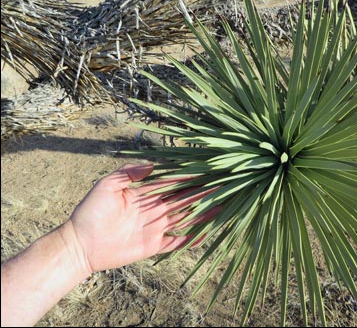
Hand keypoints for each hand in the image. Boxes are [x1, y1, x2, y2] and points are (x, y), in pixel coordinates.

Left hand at [64, 164, 217, 273]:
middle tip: (220, 188)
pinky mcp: (153, 245)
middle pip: (182, 200)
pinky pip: (176, 242)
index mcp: (145, 194)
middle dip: (200, 194)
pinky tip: (204, 234)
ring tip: (220, 208)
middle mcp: (154, 210)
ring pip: (184, 219)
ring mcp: (155, 228)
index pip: (171, 184)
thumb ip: (128, 173)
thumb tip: (152, 166)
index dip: (187, 179)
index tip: (204, 173)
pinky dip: (190, 239)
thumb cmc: (91, 211)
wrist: (80, 244)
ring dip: (201, 214)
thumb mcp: (107, 185)